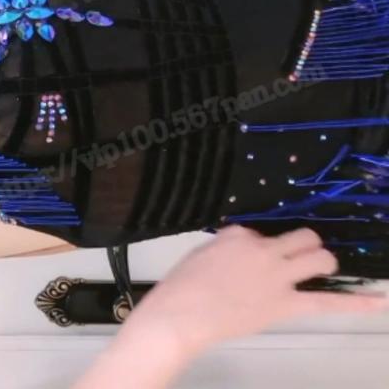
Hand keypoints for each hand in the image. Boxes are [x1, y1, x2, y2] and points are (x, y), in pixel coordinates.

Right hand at [123, 225, 388, 355]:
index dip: (259, 246)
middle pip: (301, 237)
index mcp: (237, 235)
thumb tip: (242, 256)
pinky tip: (378, 300)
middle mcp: (264, 249)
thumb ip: (225, 249)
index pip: (260, 233)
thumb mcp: (199, 254)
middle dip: (305, 245)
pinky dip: (356, 302)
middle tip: (298, 259)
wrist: (180, 315)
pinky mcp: (285, 304)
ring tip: (321, 270)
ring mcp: (278, 276)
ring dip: (323, 261)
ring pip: (318, 257)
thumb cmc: (180, 288)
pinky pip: (327, 302)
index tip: (247, 262)